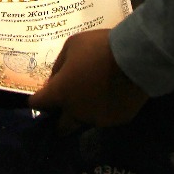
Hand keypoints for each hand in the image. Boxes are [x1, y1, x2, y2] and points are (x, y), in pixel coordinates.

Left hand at [30, 29, 147, 128]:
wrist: (135, 57)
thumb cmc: (100, 47)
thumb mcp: (72, 45)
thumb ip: (60, 65)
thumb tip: (55, 79)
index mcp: (60, 93)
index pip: (38, 104)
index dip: (37, 99)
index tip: (42, 95)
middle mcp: (76, 112)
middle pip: (61, 128)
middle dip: (60, 118)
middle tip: (67, 104)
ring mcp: (98, 119)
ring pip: (85, 122)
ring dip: (85, 112)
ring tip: (96, 94)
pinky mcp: (118, 120)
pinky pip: (107, 117)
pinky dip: (106, 108)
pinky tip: (114, 93)